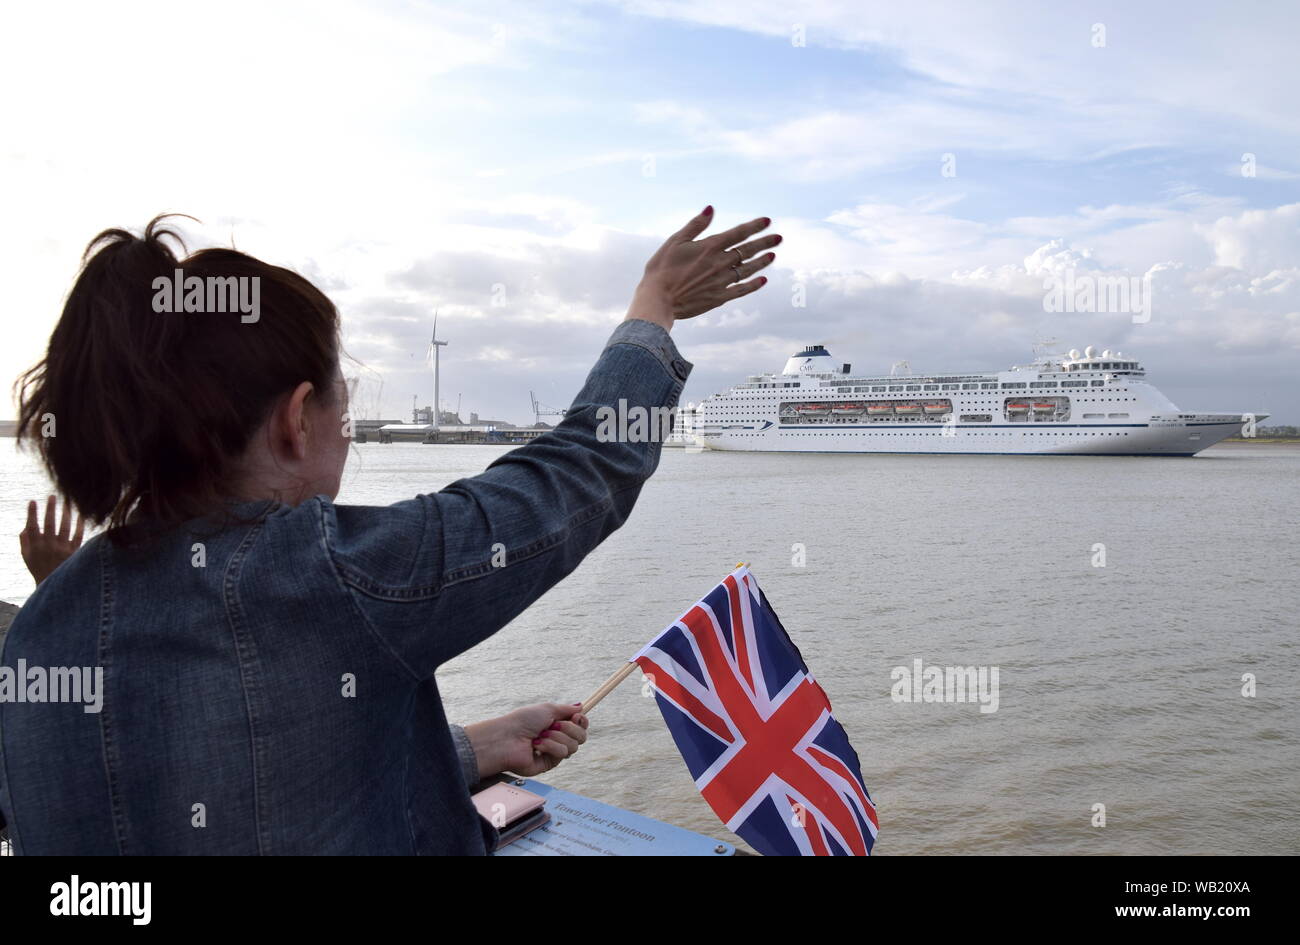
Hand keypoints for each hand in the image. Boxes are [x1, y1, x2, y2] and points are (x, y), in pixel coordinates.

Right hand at [20, 495, 84, 584]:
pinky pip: (78, 535)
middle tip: (52, 496)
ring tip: (67, 501)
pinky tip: (81, 514)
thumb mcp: (27, 557)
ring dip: (66, 513)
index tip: (32, 501)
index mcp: (35, 547)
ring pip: (65, 527)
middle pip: (50, 524)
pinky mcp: (74, 552)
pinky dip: (80, 525)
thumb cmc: (39, 568)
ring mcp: (62, 549)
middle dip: (50, 509)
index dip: (32, 514)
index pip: (32, 527)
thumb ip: (24, 542)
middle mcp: (49, 547)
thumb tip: (25, 527)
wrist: (54, 585)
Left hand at [464, 702, 589, 778]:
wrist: (507, 737)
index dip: (582, 721)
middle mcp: (558, 739)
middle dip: (569, 729)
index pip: (580, 726)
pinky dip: (549, 746)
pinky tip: (536, 746)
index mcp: (557, 725)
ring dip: (556, 737)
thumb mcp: (547, 709)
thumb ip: (566, 709)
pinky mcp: (549, 764)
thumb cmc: (523, 721)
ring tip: (539, 735)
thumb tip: (580, 706)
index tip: (575, 716)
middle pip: (581, 737)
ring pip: (573, 747)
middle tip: (553, 725)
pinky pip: (561, 754)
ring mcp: (554, 752)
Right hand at [625, 207, 780, 329]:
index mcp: (710, 247)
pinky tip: (762, 280)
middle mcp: (719, 263)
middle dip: (764, 242)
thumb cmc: (662, 269)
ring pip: (747, 269)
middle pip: (747, 250)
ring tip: (773, 255)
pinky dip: (753, 285)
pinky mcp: (718, 298)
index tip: (767, 221)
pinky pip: (741, 290)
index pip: (738, 233)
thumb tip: (711, 209)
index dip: (754, 226)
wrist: (658, 299)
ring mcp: (721, 281)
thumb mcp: (675, 241)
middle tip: (778, 238)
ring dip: (761, 262)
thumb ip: (695, 225)